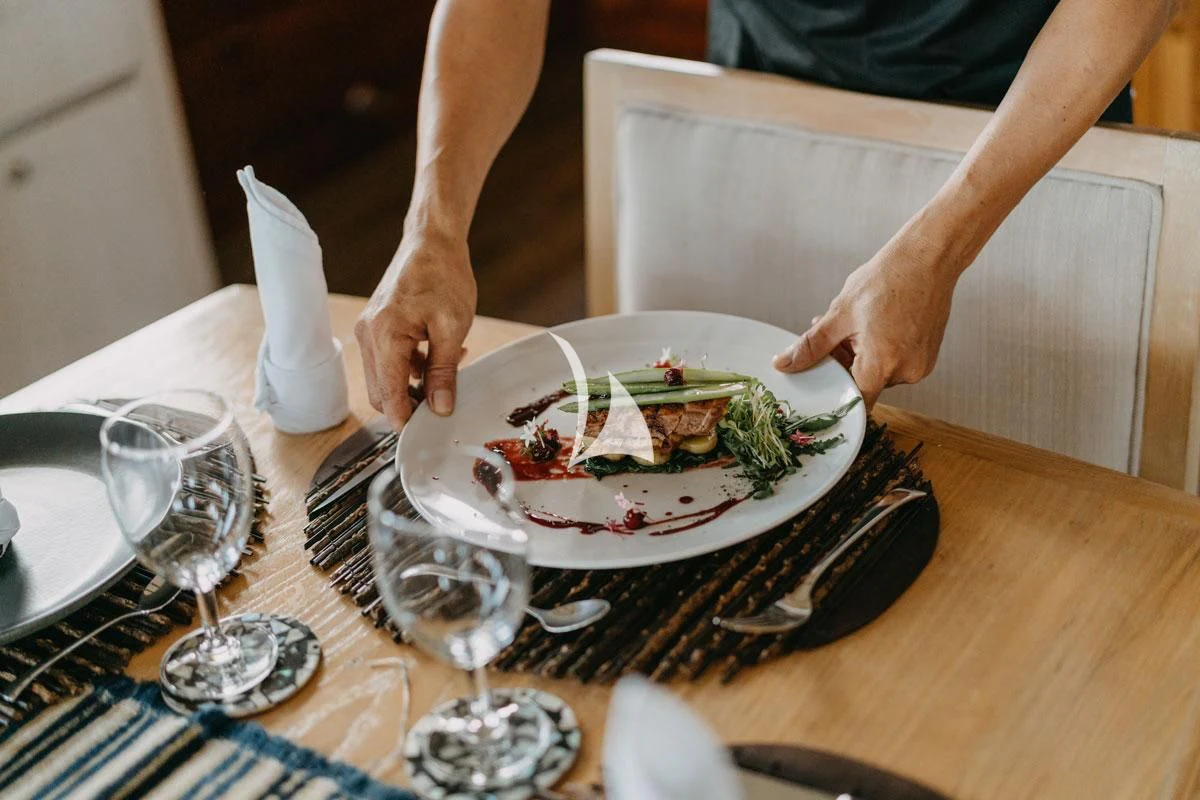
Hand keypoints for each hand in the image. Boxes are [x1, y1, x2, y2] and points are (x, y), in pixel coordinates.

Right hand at [356, 232, 476, 428]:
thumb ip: (444, 371)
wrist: (432, 241)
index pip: (388, 395)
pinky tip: (438, 356)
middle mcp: (367, 335)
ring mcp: (368, 330)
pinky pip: (387, 360)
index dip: (405, 419)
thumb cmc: (444, 276)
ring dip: (412, 384)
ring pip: (384, 378)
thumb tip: (440, 408)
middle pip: (381, 392)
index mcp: (384, 337)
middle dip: (409, 404)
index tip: (424, 434)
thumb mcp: (452, 328)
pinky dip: (410, 367)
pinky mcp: (375, 326)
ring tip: (448, 372)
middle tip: (443, 405)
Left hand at [772, 234, 958, 407]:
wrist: (928, 258)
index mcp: (882, 365)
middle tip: (832, 335)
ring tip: (854, 323)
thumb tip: (784, 364)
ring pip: (879, 371)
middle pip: (864, 383)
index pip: (854, 402)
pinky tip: (875, 324)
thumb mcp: (839, 314)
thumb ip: (811, 345)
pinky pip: (896, 362)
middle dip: (843, 362)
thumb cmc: (888, 280)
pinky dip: (881, 349)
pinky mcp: (927, 356)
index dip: (834, 394)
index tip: (821, 380)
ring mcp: (921, 365)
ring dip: (860, 354)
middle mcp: (906, 372)